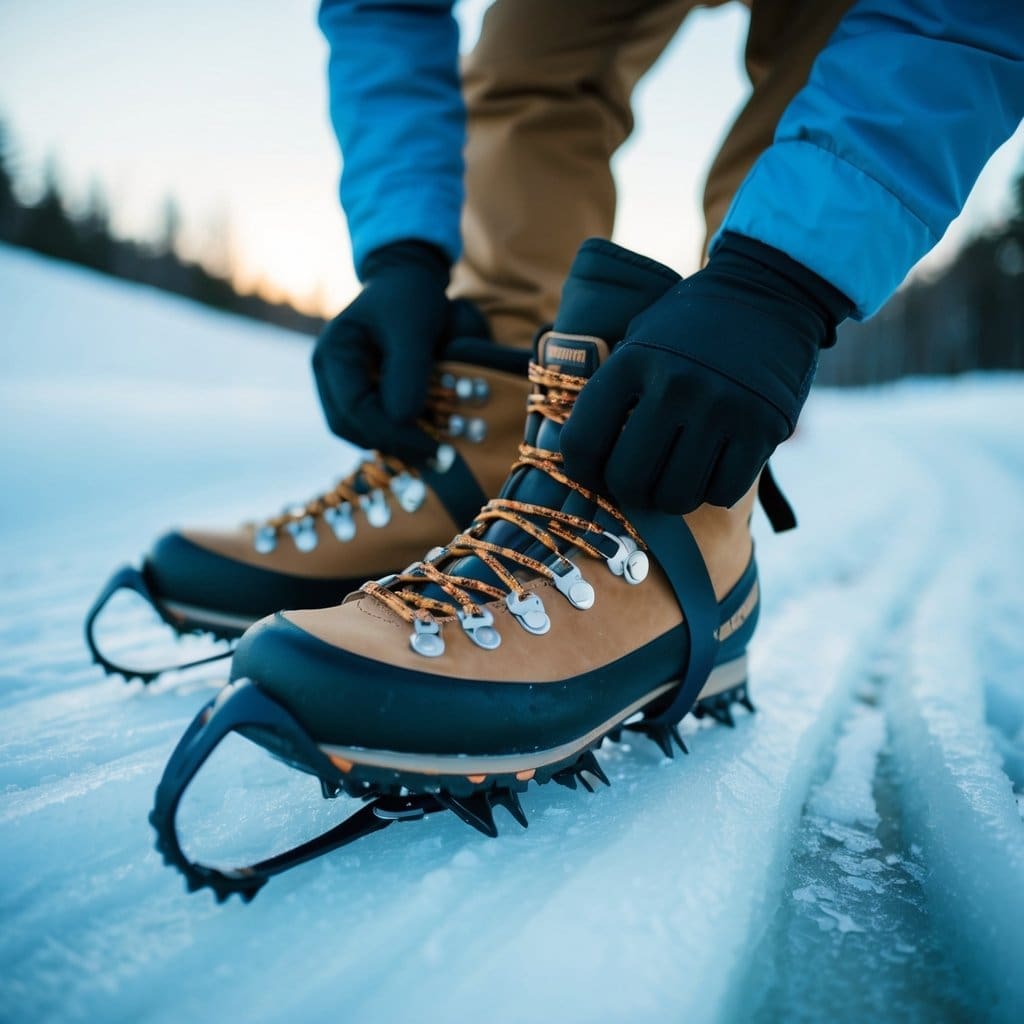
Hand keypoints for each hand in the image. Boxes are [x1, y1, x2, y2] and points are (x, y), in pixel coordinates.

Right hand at [312, 240, 450, 462]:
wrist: (409, 281)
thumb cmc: (412, 298)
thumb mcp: (414, 327)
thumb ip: (407, 371)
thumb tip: (401, 421)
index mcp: (333, 353)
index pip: (353, 410)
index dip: (392, 434)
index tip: (432, 446)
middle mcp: (328, 373)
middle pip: (350, 427)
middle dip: (393, 444)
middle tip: (437, 456)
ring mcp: (340, 384)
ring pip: (359, 431)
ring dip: (395, 443)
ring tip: (434, 449)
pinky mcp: (359, 392)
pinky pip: (371, 423)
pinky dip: (397, 434)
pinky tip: (426, 436)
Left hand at [561, 233, 851, 513]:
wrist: (770, 292)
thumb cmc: (691, 327)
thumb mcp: (641, 340)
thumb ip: (614, 390)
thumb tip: (586, 457)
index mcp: (633, 362)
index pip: (582, 442)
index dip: (582, 472)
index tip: (594, 474)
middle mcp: (675, 385)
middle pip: (629, 479)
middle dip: (630, 492)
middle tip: (641, 481)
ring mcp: (722, 408)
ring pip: (676, 495)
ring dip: (671, 497)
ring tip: (676, 477)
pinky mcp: (764, 428)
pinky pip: (722, 492)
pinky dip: (713, 491)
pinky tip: (712, 470)